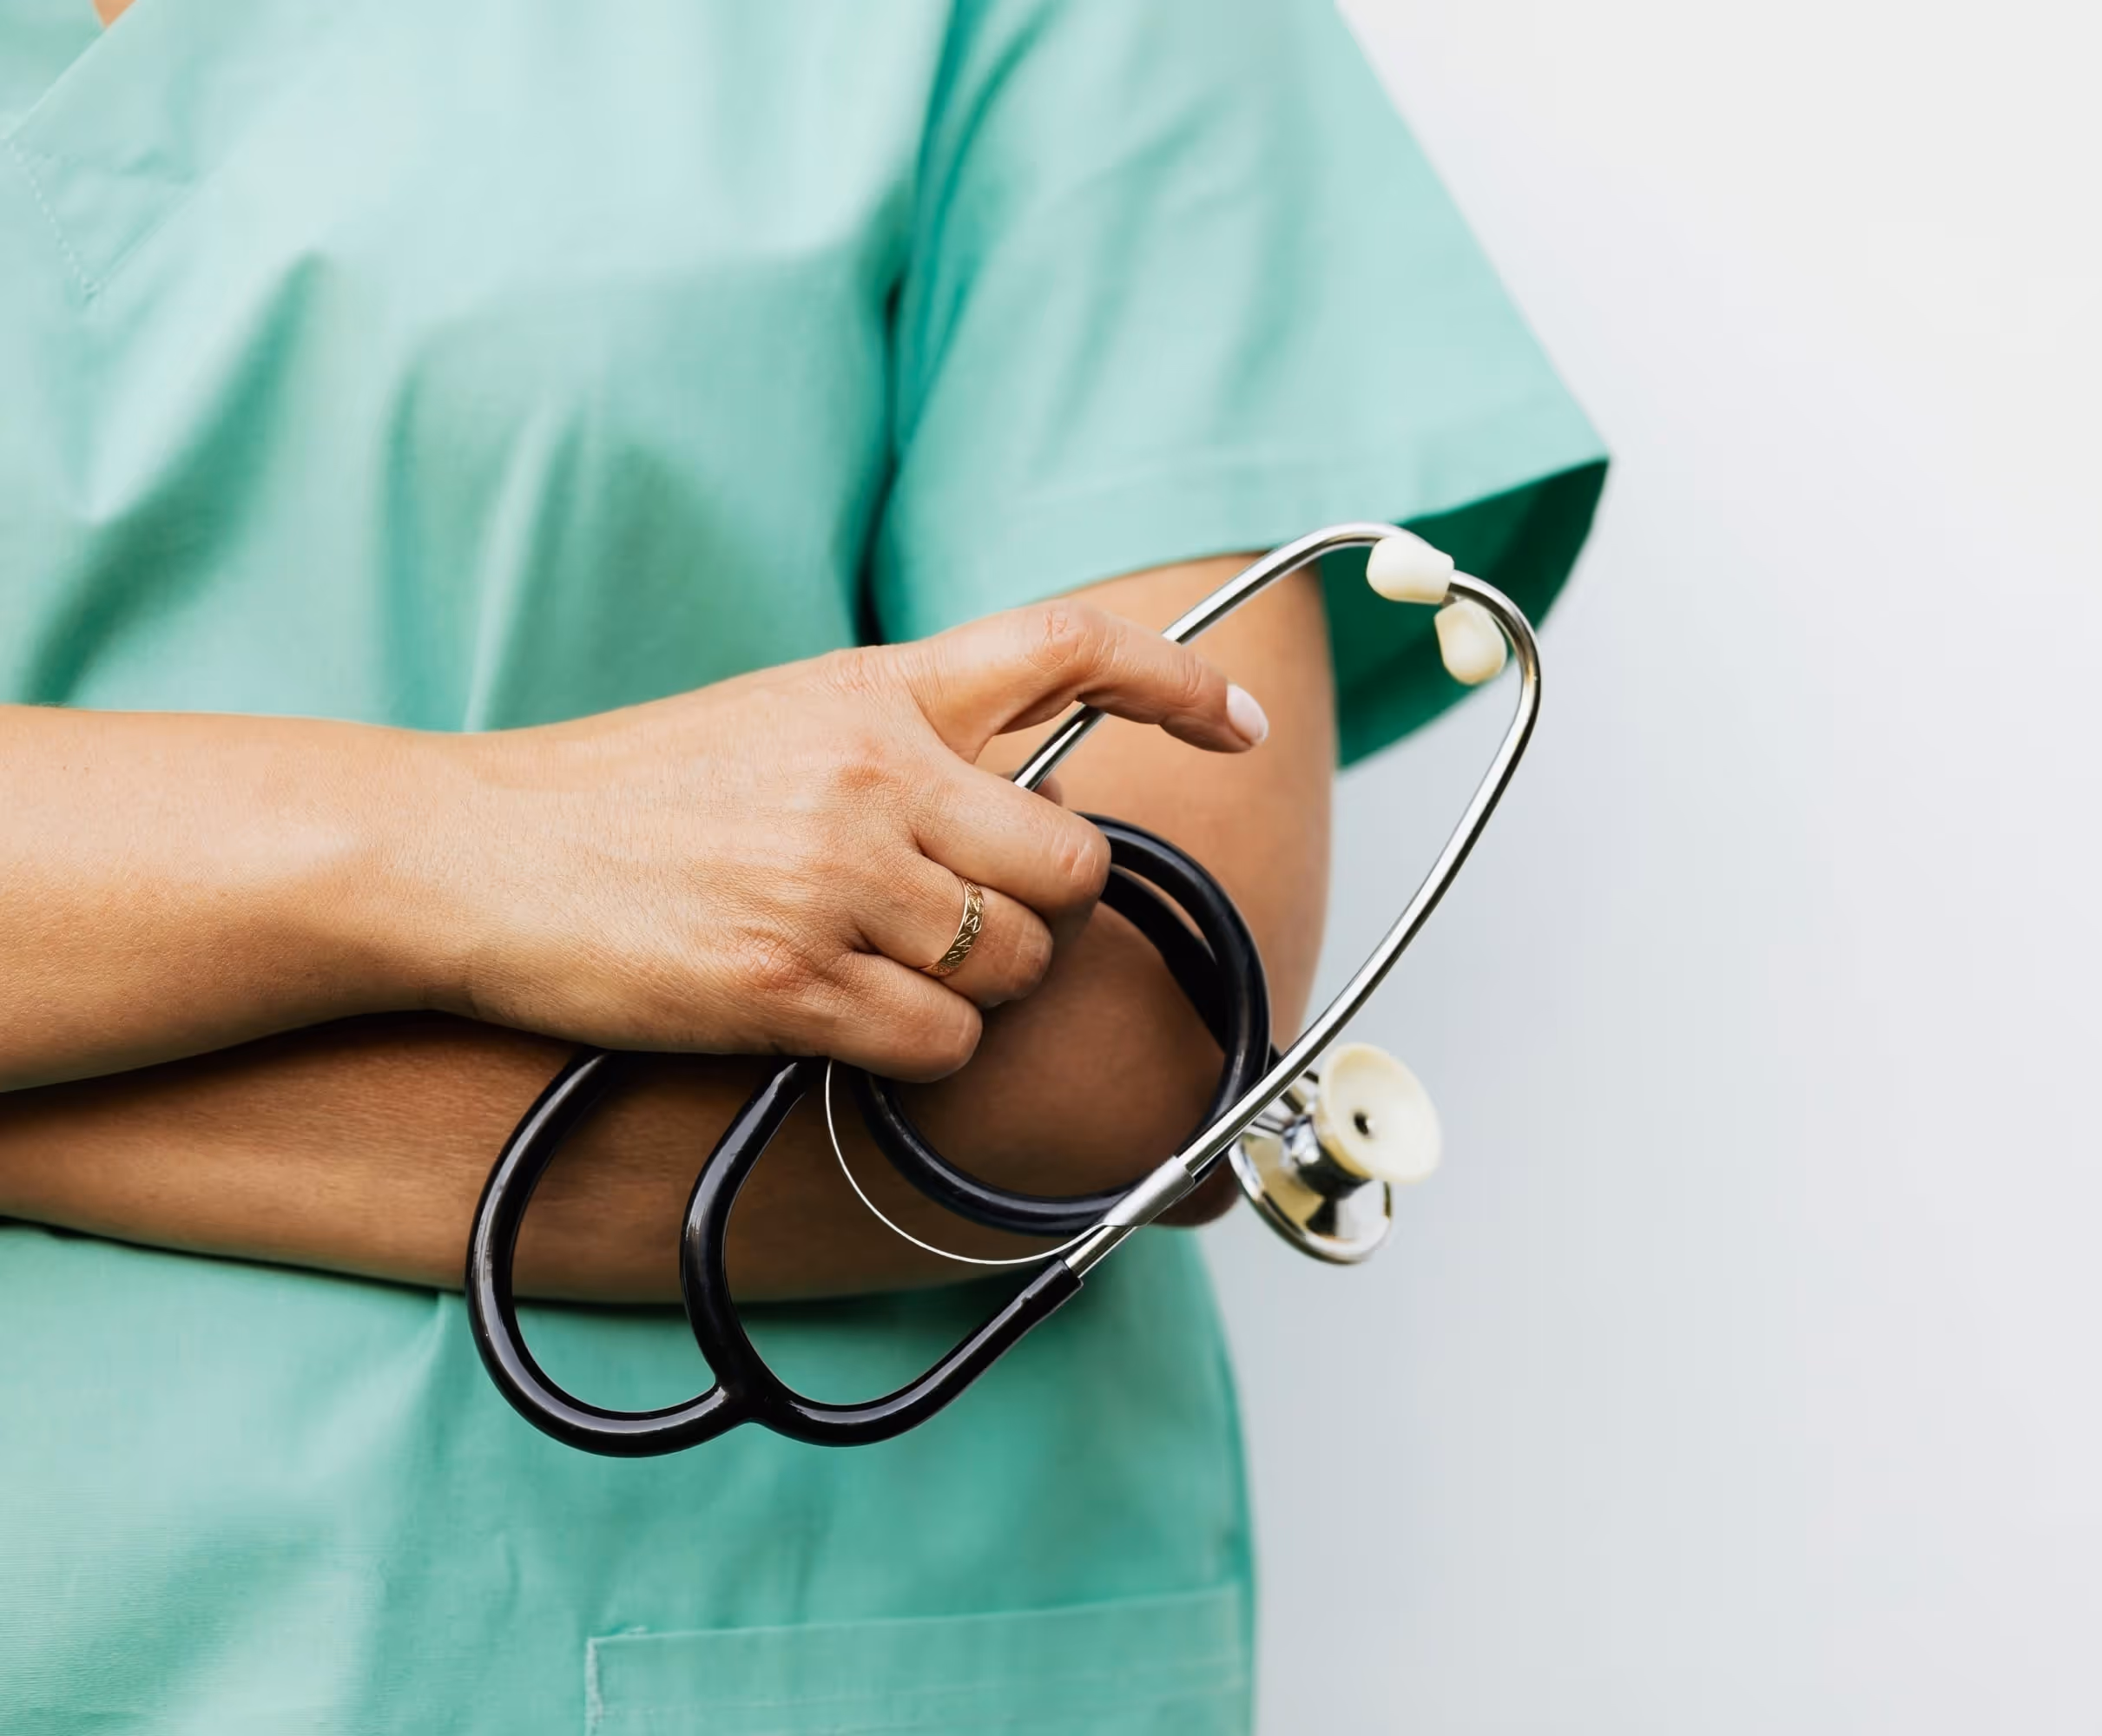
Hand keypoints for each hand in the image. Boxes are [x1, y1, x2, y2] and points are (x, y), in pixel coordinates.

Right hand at [402, 602, 1268, 1078]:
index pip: (1067, 649)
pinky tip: (841, 1020)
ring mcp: (836, 880)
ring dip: (978, 987)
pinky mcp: (792, 984)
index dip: (1176, 681)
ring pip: (1017, 964)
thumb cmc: (622, 796)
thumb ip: (905, 741)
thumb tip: (1020, 805)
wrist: (468, 854)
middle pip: (1072, 862)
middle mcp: (873, 772)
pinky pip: (944, 1042)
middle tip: (971, 920)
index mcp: (873, 687)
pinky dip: (919, 1050)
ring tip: (877, 968)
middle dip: (1045, 910)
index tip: (1234, 722)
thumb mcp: (777, 717)